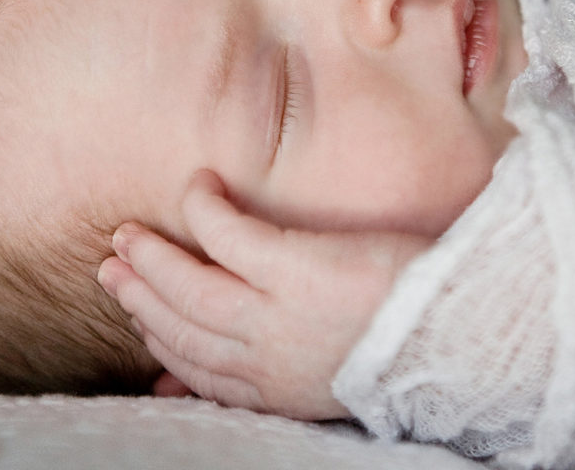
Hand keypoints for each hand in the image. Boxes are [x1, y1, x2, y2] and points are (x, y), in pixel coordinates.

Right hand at [97, 170, 431, 419]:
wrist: (462, 333)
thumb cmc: (401, 341)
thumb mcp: (324, 379)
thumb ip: (265, 374)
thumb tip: (199, 377)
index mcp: (274, 387)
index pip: (196, 365)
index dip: (159, 337)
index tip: (138, 313)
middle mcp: (264, 356)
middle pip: (182, 326)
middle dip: (141, 296)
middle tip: (112, 265)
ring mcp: (276, 313)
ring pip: (191, 286)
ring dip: (153, 260)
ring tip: (128, 235)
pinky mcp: (294, 267)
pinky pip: (227, 233)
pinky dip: (203, 209)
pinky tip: (197, 186)